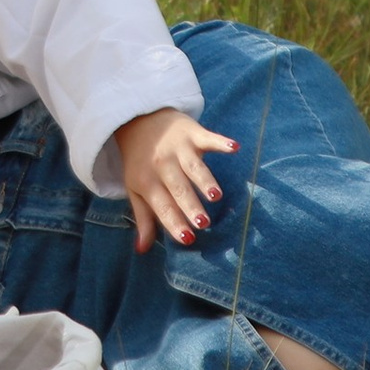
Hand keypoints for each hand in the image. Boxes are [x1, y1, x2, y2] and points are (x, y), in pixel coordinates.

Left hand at [115, 107, 238, 248]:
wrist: (139, 119)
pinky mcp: (193, 132)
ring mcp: (178, 148)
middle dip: (190, 205)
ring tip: (216, 196)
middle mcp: (162, 164)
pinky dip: (220, 142)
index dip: (173, 222)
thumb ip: (143, 218)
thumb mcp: (136, 188)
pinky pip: (208, 137)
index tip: (187, 239)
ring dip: (205, 180)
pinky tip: (233, 148)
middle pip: (178, 188)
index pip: (162, 205)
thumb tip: (142, 249)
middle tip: (203, 223)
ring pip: (193, 167)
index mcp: (147, 181)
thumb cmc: (140, 161)